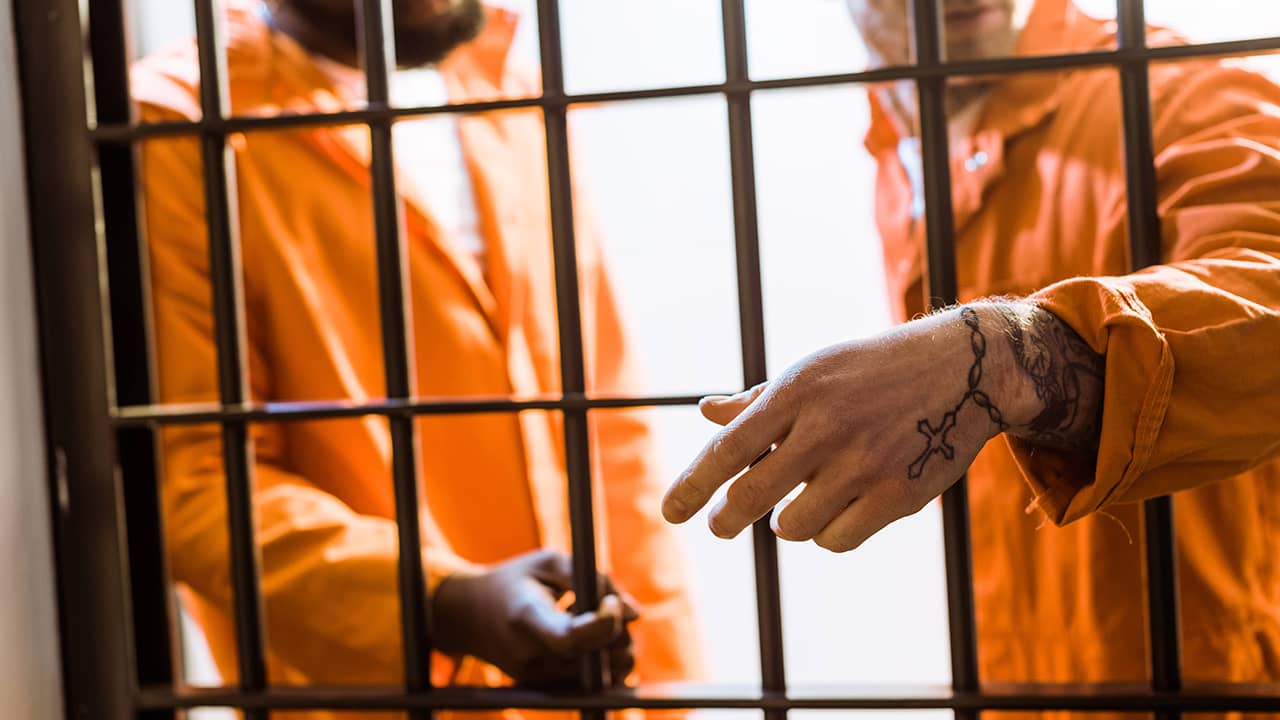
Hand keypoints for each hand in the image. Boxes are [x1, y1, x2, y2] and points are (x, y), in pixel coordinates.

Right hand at [432, 550, 638, 688]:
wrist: (468, 617)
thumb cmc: (515, 581)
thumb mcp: (548, 562)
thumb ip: (595, 580)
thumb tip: (635, 614)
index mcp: (524, 616)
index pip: (572, 637)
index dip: (606, 621)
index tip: (612, 601)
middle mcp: (527, 656)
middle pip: (595, 661)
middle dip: (619, 635)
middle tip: (611, 607)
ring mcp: (534, 680)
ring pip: (601, 678)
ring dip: (614, 651)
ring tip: (595, 623)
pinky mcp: (542, 691)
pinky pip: (590, 685)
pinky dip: (601, 663)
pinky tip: (588, 641)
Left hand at [662, 304, 1068, 551]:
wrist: (961, 371)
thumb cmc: (873, 370)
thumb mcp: (814, 370)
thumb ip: (758, 400)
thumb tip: (707, 412)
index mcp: (798, 392)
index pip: (729, 448)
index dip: (694, 486)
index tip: (670, 513)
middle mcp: (826, 428)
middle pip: (752, 497)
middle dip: (726, 519)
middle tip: (720, 524)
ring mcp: (863, 465)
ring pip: (793, 526)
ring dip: (787, 521)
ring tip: (802, 500)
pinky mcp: (897, 496)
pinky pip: (836, 540)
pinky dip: (827, 533)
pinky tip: (839, 509)